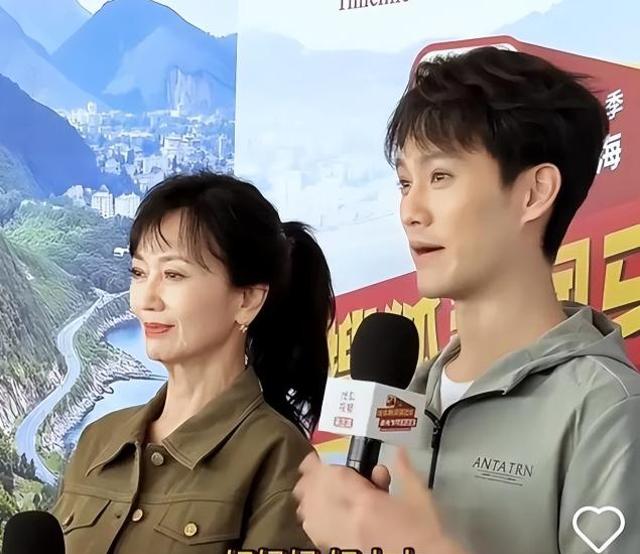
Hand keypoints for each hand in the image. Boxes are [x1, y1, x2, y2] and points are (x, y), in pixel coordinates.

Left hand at [293, 448, 468, 552]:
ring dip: (309, 502)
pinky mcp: (343, 552)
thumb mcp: (419, 497)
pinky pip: (319, 538)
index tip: (315, 457)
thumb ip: (405, 472)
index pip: (336, 479)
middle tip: (308, 470)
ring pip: (313, 519)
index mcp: (368, 504)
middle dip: (310, 482)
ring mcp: (344, 541)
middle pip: (318, 497)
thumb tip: (399, 452)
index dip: (322, 466)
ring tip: (307, 491)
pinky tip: (312, 517)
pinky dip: (313, 524)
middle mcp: (350, 523)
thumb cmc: (425, 531)